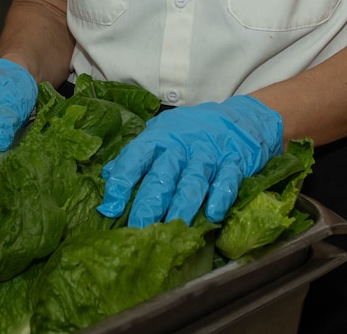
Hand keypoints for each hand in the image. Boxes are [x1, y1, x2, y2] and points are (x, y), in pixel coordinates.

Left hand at [98, 95, 283, 227]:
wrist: (240, 118)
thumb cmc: (193, 132)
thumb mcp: (162, 135)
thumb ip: (136, 155)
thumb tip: (106, 175)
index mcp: (160, 138)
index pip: (136, 158)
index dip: (122, 182)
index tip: (110, 207)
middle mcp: (182, 145)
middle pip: (163, 175)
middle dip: (150, 203)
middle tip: (139, 228)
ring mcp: (209, 153)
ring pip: (193, 180)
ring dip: (182, 205)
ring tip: (173, 227)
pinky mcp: (234, 161)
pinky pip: (227, 180)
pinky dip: (220, 197)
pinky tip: (213, 215)